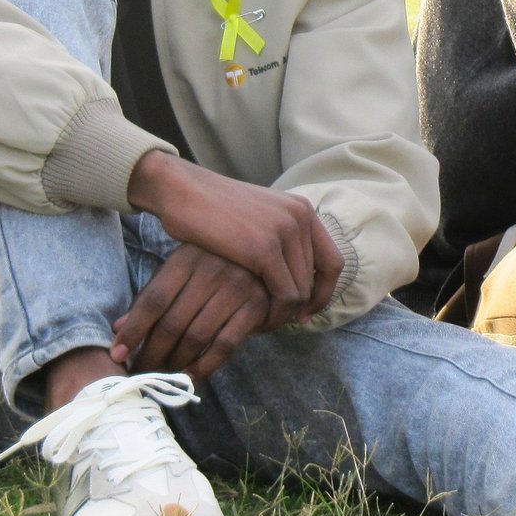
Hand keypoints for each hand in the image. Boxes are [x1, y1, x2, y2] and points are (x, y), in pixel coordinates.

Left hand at [112, 244, 271, 378]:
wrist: (267, 253)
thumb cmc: (213, 263)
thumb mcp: (180, 270)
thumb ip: (152, 296)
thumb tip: (117, 330)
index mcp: (186, 258)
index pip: (153, 300)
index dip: (133, 331)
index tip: (118, 355)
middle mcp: (212, 270)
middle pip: (172, 323)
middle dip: (151, 354)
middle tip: (140, 372)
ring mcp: (237, 287)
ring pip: (196, 337)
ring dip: (175, 363)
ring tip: (162, 374)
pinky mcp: (257, 306)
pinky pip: (225, 345)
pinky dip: (205, 366)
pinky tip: (191, 375)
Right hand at [127, 152, 342, 330]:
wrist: (182, 191)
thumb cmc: (211, 208)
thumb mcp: (257, 216)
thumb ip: (279, 236)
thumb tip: (293, 274)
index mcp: (302, 208)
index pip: (333, 260)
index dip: (324, 292)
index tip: (306, 312)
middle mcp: (301, 217)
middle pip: (317, 279)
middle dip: (300, 307)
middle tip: (275, 323)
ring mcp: (285, 231)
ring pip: (302, 290)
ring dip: (284, 314)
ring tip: (263, 324)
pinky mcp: (264, 249)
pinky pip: (285, 295)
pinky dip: (274, 314)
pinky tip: (256, 323)